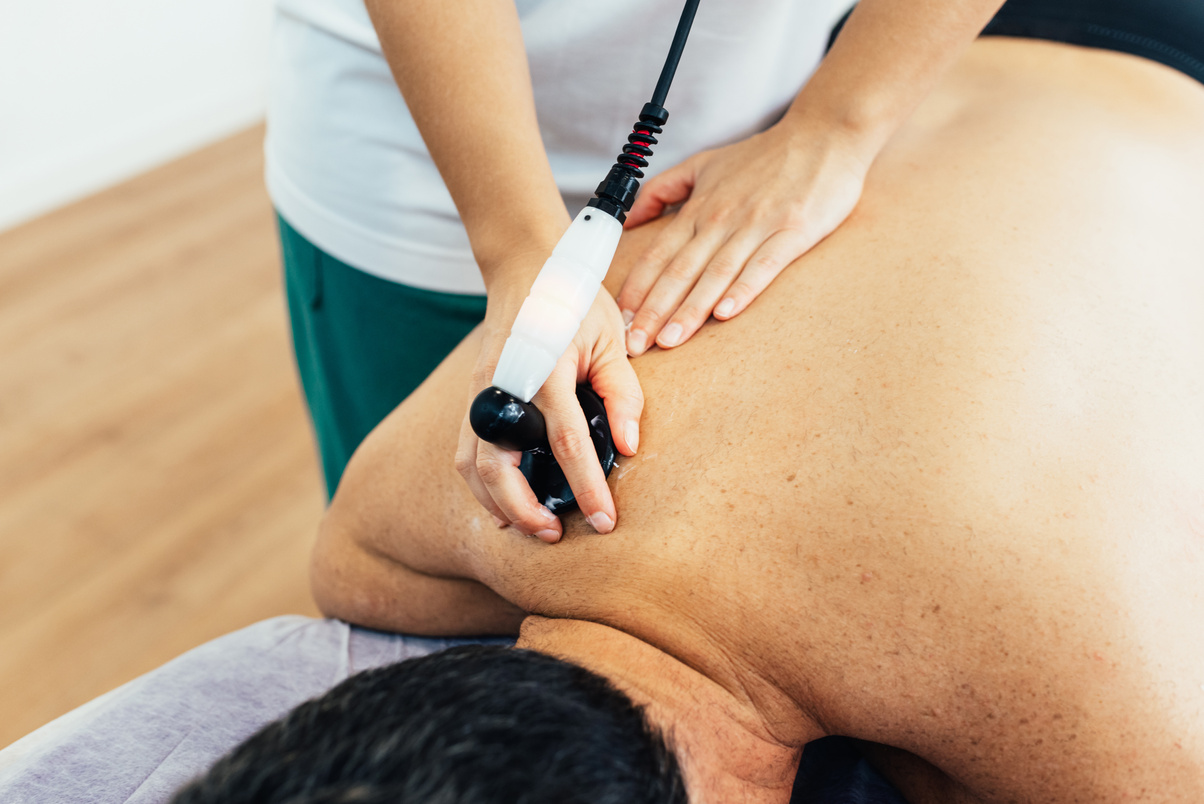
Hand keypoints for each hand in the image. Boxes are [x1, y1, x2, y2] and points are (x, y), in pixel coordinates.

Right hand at [456, 286, 642, 542]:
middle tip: (558, 534)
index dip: (586, 487)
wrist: (525, 268)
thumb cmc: (575, 304)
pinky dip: (483, 486)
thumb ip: (623, 394)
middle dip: (526, 510)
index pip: (566, 443)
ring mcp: (480, 392)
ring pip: (473, 466)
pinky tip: (507, 506)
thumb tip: (628, 448)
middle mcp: (503, 386)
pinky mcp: (471, 398)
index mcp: (544, 370)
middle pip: (499, 466)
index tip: (605, 520)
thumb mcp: (612, 339)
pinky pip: (466, 454)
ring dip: (500, 504)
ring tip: (535, 528)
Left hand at [618, 120, 869, 354]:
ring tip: (670, 341)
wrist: (824, 134)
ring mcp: (757, 225)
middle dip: (654, 312)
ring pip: (716, 274)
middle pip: (680, 271)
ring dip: (691, 310)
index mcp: (700, 208)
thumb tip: (628, 218)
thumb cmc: (765, 156)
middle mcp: (722, 218)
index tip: (619, 320)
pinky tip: (725, 314)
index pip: (658, 255)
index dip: (636, 289)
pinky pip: (764, 265)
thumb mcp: (704, 164)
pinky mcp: (793, 231)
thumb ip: (662, 189)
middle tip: (635, 345)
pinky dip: (743, 289)